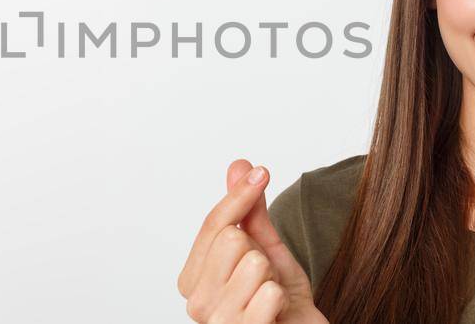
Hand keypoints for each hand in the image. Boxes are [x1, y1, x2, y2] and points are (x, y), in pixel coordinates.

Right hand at [177, 159, 328, 323]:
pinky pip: (270, 293)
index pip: (213, 224)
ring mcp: (217, 322)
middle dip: (259, 252)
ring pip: (254, 263)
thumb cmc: (278, 300)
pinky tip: (276, 313)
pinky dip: (282, 299)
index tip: (261, 173)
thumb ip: (247, 211)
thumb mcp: (264, 249)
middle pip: (231, 239)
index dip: (240, 196)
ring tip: (269, 296)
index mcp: (191, 279)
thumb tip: (239, 166)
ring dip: (272, 278)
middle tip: (264, 277)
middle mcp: (196, 302)